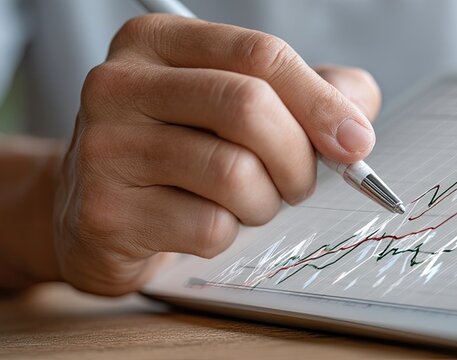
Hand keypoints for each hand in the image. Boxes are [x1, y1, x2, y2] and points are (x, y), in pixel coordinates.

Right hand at [54, 14, 381, 295]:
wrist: (99, 217)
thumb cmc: (185, 153)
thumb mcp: (242, 106)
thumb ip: (309, 98)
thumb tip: (356, 125)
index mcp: (158, 43)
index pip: (260, 55)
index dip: (321, 101)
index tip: (356, 142)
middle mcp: (119, 85)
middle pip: (249, 107)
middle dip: (297, 157)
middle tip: (299, 183)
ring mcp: (104, 149)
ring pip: (233, 173)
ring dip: (265, 202)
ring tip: (249, 204)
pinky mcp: (105, 214)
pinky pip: (210, 227)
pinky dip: (230, 236)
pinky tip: (204, 227)